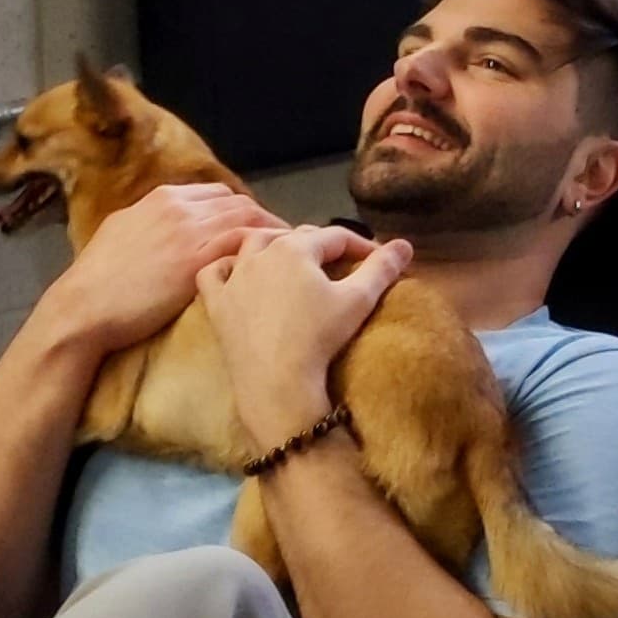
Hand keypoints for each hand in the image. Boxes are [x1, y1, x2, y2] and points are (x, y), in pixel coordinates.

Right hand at [39, 182, 282, 356]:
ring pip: (248, 219)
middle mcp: (180, 207)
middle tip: (281, 242)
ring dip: (274, 233)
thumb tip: (161, 231)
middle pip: (237, 203)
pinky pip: (247, 244)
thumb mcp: (120, 235)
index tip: (252, 229)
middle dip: (262, 219)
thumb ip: (147, 225)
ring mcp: (192, 231)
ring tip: (294, 252)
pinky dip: (270, 249)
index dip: (238, 211)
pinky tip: (284, 264)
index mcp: (160, 199)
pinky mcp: (200, 260)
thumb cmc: (96, 281)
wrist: (85, 306)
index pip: (215, 194)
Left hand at [195, 224, 413, 449]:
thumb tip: (405, 245)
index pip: (335, 236)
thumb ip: (381, 269)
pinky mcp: (216, 303)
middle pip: (295, 237)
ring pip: (251, 245)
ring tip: (288, 259)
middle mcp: (261, 253)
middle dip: (319, 245)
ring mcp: (235, 277)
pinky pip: (212, 273)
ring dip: (272, 246)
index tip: (377, 259)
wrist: (276, 382)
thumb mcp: (358, 301)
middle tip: (337, 263)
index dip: (360, 245)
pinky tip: (235, 272)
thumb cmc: (320, 338)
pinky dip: (224, 267)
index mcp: (297, 248)